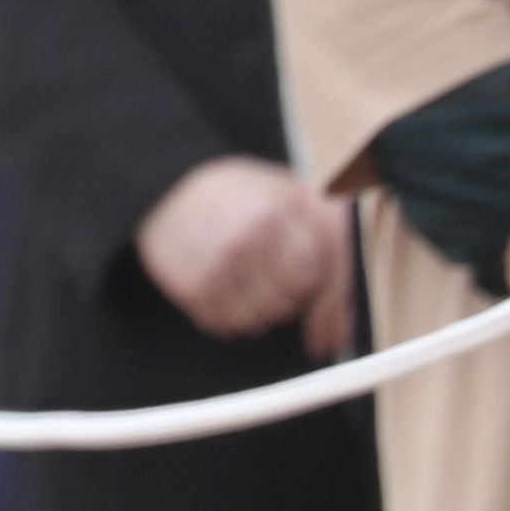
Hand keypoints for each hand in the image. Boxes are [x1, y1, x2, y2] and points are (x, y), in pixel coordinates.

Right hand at [134, 156, 345, 344]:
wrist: (165, 185)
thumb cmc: (238, 193)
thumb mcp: (294, 193)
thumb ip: (333, 238)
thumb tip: (345, 307)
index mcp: (282, 210)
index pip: (324, 275)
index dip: (331, 302)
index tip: (329, 324)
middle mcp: (249, 239)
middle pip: (292, 302)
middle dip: (290, 298)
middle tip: (275, 280)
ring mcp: (216, 264)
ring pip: (260, 320)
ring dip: (260, 311)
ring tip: (248, 284)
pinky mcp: (189, 286)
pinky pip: (225, 325)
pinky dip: (230, 316)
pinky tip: (225, 290)